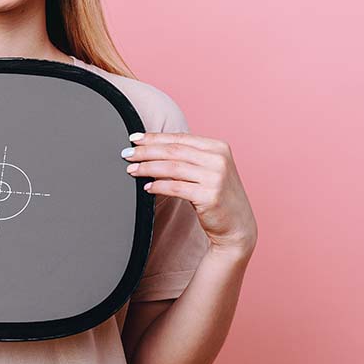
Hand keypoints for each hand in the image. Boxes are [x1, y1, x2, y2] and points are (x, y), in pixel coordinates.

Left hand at [122, 131, 256, 255]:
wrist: (237, 226)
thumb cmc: (217, 196)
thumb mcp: (207, 170)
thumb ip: (187, 157)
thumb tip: (152, 148)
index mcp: (218, 147)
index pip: (180, 138)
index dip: (155, 137)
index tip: (134, 138)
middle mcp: (219, 159)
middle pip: (173, 151)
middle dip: (146, 151)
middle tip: (126, 154)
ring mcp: (216, 178)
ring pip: (172, 168)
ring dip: (147, 168)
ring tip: (131, 170)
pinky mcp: (210, 196)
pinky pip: (176, 187)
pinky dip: (158, 186)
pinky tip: (146, 187)